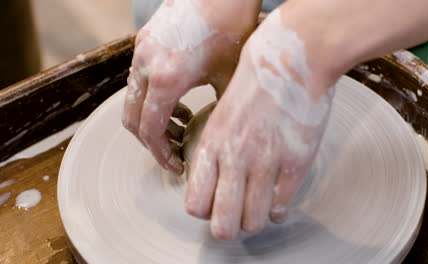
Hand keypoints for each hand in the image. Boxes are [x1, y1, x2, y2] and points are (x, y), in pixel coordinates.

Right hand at [122, 0, 260, 173]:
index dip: (161, 155)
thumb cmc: (231, 26)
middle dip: (153, 142)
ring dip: (151, 120)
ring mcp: (141, 52)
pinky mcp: (144, 42)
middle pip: (132, 121)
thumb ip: (219, 111)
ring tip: (180, 125)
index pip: (150, 131)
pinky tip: (177, 100)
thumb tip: (220, 140)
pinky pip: (138, 81)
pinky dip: (151, 99)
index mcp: (167, 78)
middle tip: (176, 151)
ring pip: (132, 101)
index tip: (176, 166)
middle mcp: (146, 65)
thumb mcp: (230, 77)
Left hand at [185, 8, 338, 239]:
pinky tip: (278, 198)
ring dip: (254, 220)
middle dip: (227, 228)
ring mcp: (266, 162)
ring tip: (258, 208)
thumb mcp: (222, 112)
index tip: (214, 202)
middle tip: (235, 218)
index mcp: (211, 143)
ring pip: (253, 222)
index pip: (195, 203)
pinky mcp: (296, 163)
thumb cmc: (255, 81)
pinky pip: (282, 208)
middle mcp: (235, 157)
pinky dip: (278, 210)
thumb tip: (215, 179)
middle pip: (223, 225)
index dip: (205, 209)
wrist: (292, 58)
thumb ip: (216, 147)